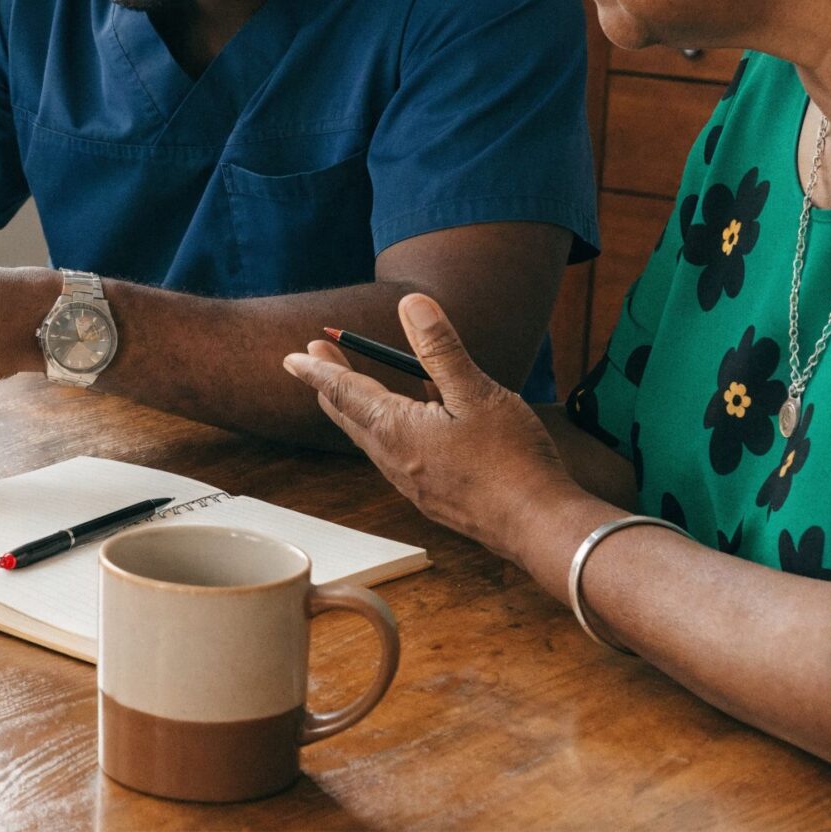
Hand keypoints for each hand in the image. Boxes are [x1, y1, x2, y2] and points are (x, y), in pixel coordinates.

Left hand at [281, 293, 577, 556]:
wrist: (539, 527)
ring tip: (358, 383)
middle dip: (332, 383)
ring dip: (361, 406)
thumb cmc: (513, 459)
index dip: (317, 369)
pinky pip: (398, 455)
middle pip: (350, 415)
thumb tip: (411, 304)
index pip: (343, 391)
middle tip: (317, 356)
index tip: (291, 356)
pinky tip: (418, 420)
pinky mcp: (433, 497)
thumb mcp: (477, 392)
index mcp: (396, 430)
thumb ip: (440, 348)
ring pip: (373, 437)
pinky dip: (392, 429)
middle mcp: (393, 460)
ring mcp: (412, 483)